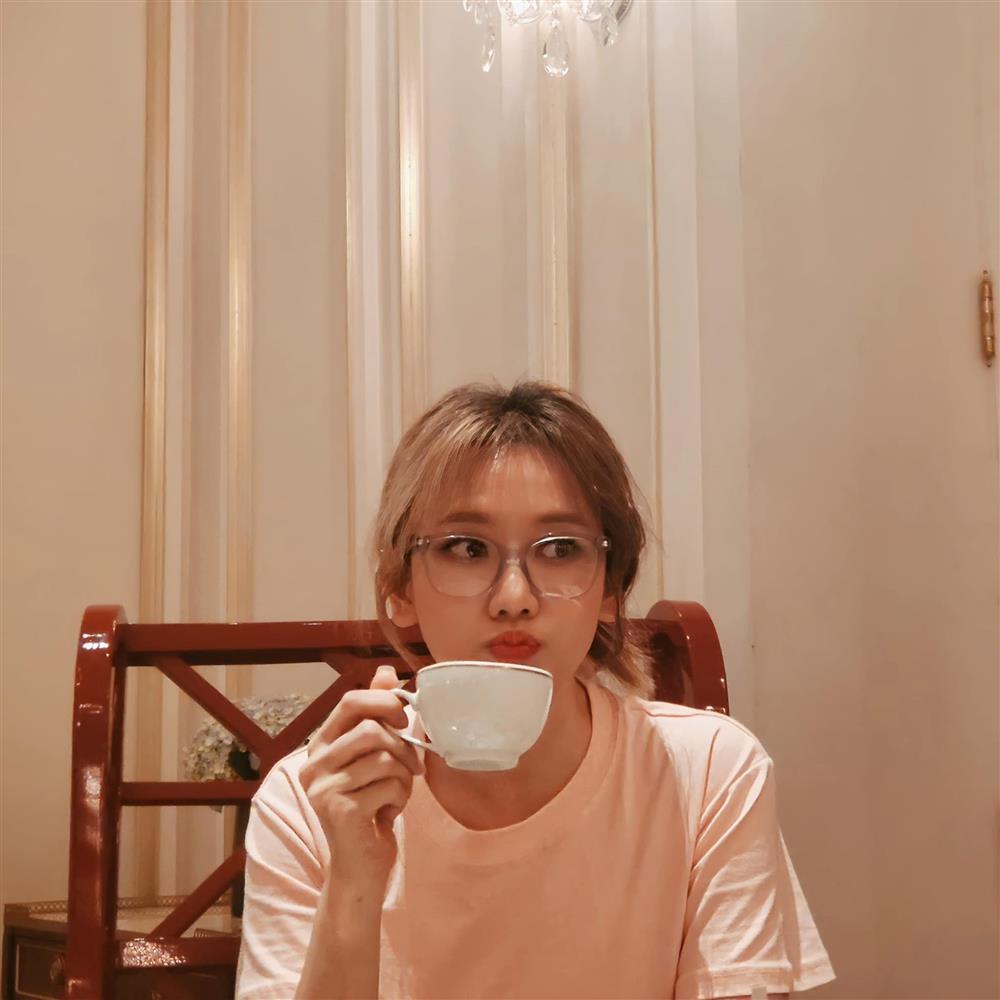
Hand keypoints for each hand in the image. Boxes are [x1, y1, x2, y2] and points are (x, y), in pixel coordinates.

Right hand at [299, 665, 422, 891]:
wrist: (361, 866)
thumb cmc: (372, 805)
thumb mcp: (375, 757)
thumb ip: (377, 715)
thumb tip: (387, 671)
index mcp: (320, 745)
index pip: (350, 701)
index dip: (384, 702)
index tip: (404, 718)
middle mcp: (313, 764)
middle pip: (373, 730)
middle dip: (403, 747)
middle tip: (413, 767)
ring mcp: (322, 788)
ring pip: (385, 758)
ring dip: (404, 777)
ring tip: (396, 794)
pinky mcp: (339, 810)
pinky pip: (389, 785)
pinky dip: (401, 798)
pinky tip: (388, 813)